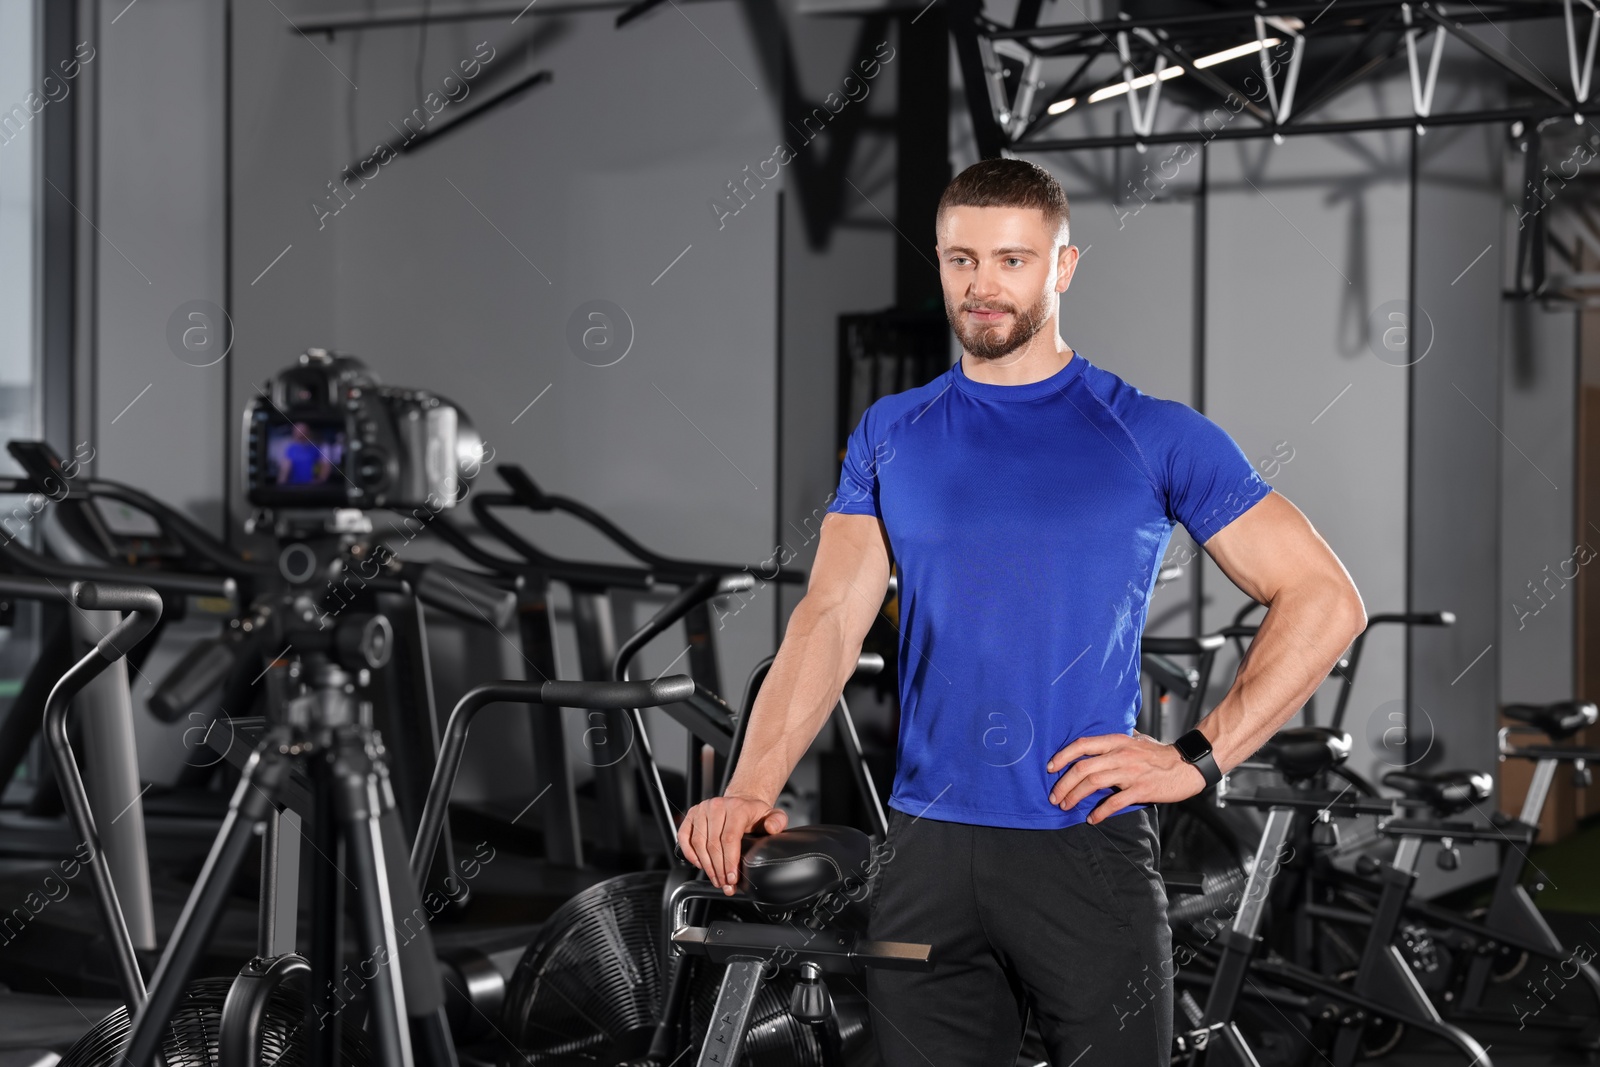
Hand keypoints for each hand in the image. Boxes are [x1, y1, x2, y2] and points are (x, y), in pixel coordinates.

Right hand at [677, 794, 788, 894]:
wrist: (740, 802)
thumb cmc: (754, 813)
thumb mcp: (772, 815)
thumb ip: (777, 821)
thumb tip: (771, 828)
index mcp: (737, 807)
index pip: (729, 838)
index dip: (729, 862)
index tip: (732, 878)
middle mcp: (717, 806)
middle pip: (713, 844)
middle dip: (719, 869)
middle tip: (725, 885)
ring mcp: (702, 809)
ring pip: (698, 843)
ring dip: (706, 866)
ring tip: (716, 879)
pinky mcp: (691, 815)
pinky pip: (684, 837)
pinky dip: (690, 854)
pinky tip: (700, 865)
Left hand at [1045, 731, 1207, 822]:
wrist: (1187, 765)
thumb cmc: (1161, 754)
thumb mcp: (1138, 739)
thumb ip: (1119, 739)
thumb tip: (1102, 739)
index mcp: (1117, 741)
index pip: (1083, 745)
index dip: (1063, 756)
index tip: (1050, 767)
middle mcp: (1120, 755)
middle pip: (1083, 767)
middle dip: (1064, 784)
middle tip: (1055, 796)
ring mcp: (1130, 772)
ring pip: (1093, 783)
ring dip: (1076, 797)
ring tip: (1066, 806)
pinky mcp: (1141, 789)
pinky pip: (1115, 802)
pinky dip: (1100, 812)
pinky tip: (1092, 818)